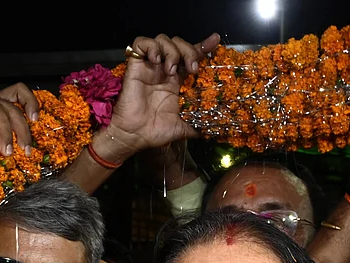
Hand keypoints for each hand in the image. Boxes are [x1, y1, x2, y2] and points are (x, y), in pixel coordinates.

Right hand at [93, 33, 221, 163]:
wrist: (134, 136)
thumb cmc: (155, 132)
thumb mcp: (183, 128)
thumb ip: (198, 124)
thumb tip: (215, 127)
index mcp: (177, 81)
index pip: (192, 56)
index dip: (203, 46)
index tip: (215, 41)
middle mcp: (165, 70)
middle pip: (179, 44)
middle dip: (189, 51)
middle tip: (193, 69)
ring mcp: (150, 67)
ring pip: (162, 39)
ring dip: (171, 51)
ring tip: (171, 70)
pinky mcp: (135, 66)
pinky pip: (140, 43)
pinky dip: (151, 46)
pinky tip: (156, 60)